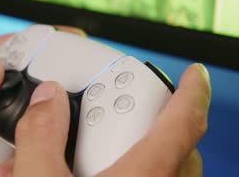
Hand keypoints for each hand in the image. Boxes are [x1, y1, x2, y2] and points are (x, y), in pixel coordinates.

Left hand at [0, 25, 85, 176]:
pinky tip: (46, 138)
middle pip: (23, 76)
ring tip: (71, 111)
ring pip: (24, 107)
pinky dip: (35, 133)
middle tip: (84, 78)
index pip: (6, 48)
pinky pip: (19, 134)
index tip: (71, 38)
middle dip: (53, 72)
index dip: (40, 38)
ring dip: (45, 107)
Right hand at [0, 63, 210, 176]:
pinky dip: (144, 170)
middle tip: (145, 111)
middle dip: (169, 121)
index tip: (198, 71)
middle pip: (185, 146)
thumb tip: (46, 100)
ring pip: (175, 170)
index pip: (187, 120)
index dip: (196, 90)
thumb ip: (41, 137)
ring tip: (125, 146)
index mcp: (146, 174)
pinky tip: (109, 172)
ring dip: (158, 150)